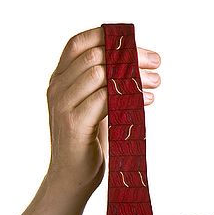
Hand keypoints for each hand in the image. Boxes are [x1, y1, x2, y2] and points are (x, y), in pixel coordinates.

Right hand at [45, 27, 160, 191]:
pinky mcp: (74, 124)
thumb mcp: (93, 105)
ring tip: (157, 81)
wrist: (72, 179)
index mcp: (59, 79)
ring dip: (134, 75)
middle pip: (94, 56)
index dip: (106, 36)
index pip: (79, 43)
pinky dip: (130, 96)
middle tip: (156, 62)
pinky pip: (105, 99)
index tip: (135, 42)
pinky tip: (148, 100)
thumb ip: (103, 83)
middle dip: (129, 56)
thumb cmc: (87, 142)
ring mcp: (63, 105)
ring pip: (100, 74)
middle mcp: (56, 88)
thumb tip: (135, 62)